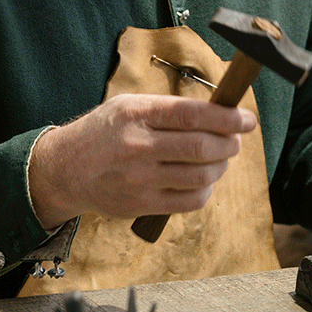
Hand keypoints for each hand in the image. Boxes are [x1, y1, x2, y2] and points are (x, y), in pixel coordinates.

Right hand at [26, 94, 257, 229]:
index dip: (228, 118)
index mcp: (136, 113)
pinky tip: (201, 180)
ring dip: (220, 167)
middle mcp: (138, 146)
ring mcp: (139, 179)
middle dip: (230, 143)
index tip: (247, 120)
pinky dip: (205, 189)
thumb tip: (218, 114)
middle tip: (234, 141)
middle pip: (202, 147)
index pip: (193, 114)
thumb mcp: (128, 106)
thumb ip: (168, 109)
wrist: (64, 170)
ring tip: (218, 159)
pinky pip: (190, 201)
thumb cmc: (103, 133)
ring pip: (201, 176)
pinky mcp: (141, 205)